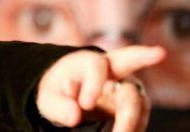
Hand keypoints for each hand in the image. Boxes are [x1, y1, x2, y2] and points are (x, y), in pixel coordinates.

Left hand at [36, 46, 164, 131]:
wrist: (69, 93)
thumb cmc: (59, 90)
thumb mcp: (49, 96)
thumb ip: (59, 105)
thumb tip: (75, 117)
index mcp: (90, 63)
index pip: (97, 65)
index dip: (94, 84)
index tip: (85, 104)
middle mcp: (115, 74)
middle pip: (131, 88)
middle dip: (129, 112)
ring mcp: (125, 91)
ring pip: (140, 106)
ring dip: (133, 125)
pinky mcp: (131, 108)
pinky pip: (139, 119)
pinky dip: (134, 128)